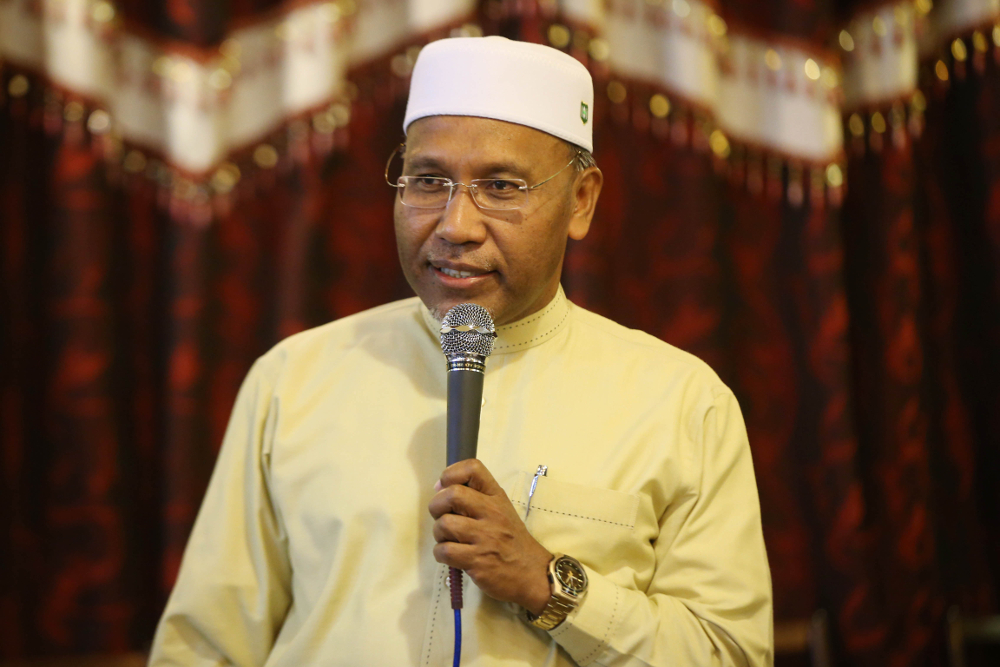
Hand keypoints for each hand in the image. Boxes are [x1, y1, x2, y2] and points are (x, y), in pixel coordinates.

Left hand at [429, 459, 551, 614]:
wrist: (532, 574)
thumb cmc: (512, 541)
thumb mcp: (501, 510)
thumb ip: (474, 498)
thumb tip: (438, 488)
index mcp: (496, 497)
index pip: (472, 468)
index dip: (451, 474)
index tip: (445, 488)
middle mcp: (492, 513)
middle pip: (452, 495)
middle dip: (437, 506)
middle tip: (443, 517)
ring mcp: (485, 537)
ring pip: (444, 524)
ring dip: (439, 534)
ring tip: (449, 540)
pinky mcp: (477, 561)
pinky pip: (444, 551)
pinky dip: (441, 554)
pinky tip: (452, 556)